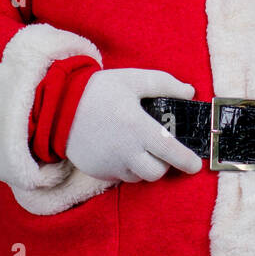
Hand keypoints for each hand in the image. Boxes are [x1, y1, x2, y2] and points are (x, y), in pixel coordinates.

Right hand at [64, 68, 203, 182]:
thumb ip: (163, 84)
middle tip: (161, 150)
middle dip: (164, 164)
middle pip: (156, 172)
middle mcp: (125, 151)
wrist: (58, 107)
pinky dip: (126, 168)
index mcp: (137, 127)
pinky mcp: (98, 171)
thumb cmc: (98, 91)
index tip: (195, 165)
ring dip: (144, 166)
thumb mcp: (132, 79)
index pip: (170, 152)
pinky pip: (120, 176)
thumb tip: (189, 92)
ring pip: (138, 176)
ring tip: (138, 146)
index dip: (187, 161)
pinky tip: (120, 149)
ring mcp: (110, 164)